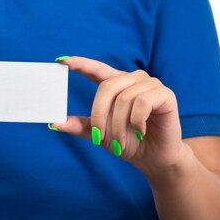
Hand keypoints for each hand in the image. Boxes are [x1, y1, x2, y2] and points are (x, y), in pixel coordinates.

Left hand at [51, 56, 186, 171]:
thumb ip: (81, 126)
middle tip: (99, 136)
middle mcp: (132, 79)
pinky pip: (143, 102)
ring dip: (119, 125)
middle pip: (107, 87)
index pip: (96, 69)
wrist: (153, 158)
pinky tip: (140, 131)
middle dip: (100, 115)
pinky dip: (137, 121)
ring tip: (121, 141)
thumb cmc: (127, 142)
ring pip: (124, 98)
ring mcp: (150, 84)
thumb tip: (54, 123)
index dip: (81, 63)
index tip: (62, 60)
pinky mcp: (165, 94)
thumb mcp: (100, 134)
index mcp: (116, 84)